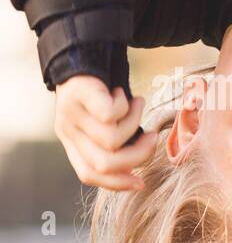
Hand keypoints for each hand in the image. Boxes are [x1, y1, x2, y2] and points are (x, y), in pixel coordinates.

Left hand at [53, 76, 156, 190]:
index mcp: (71, 146)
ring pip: (112, 139)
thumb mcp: (102, 128)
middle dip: (137, 155)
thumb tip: (136, 177)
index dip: (117, 183)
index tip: (141, 182)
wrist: (80, 59)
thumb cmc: (100, 99)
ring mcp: (70, 114)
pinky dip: (124, 106)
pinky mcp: (78, 95)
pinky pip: (109, 114)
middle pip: (104, 162)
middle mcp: (67, 132)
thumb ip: (113, 151)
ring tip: (137, 105)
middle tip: (153, 137)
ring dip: (134, 122)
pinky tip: (121, 95)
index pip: (89, 175)